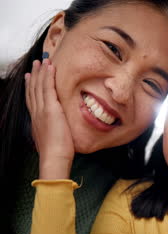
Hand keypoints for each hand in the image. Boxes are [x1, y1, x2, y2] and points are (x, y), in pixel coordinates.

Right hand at [25, 59, 74, 178]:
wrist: (54, 157)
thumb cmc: (56, 153)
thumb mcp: (51, 139)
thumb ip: (52, 131)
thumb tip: (56, 130)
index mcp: (36, 120)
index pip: (32, 100)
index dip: (30, 87)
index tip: (29, 77)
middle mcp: (36, 113)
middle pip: (33, 90)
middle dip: (34, 75)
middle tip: (35, 64)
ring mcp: (42, 110)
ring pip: (40, 86)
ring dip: (41, 72)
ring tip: (43, 60)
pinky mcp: (51, 109)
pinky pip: (49, 88)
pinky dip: (48, 76)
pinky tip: (50, 68)